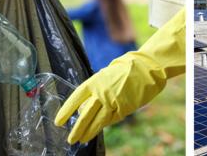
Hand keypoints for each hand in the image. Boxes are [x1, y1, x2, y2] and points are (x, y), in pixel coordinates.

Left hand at [54, 9, 185, 143]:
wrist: (147, 67)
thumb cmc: (126, 69)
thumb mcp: (106, 75)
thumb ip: (96, 90)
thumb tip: (85, 107)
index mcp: (95, 81)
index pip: (76, 98)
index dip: (66, 110)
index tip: (59, 121)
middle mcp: (102, 92)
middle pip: (85, 114)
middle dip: (77, 128)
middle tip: (71, 139)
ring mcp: (113, 102)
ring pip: (98, 121)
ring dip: (89, 132)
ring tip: (82, 139)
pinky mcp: (124, 109)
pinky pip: (111, 120)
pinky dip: (104, 125)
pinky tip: (98, 129)